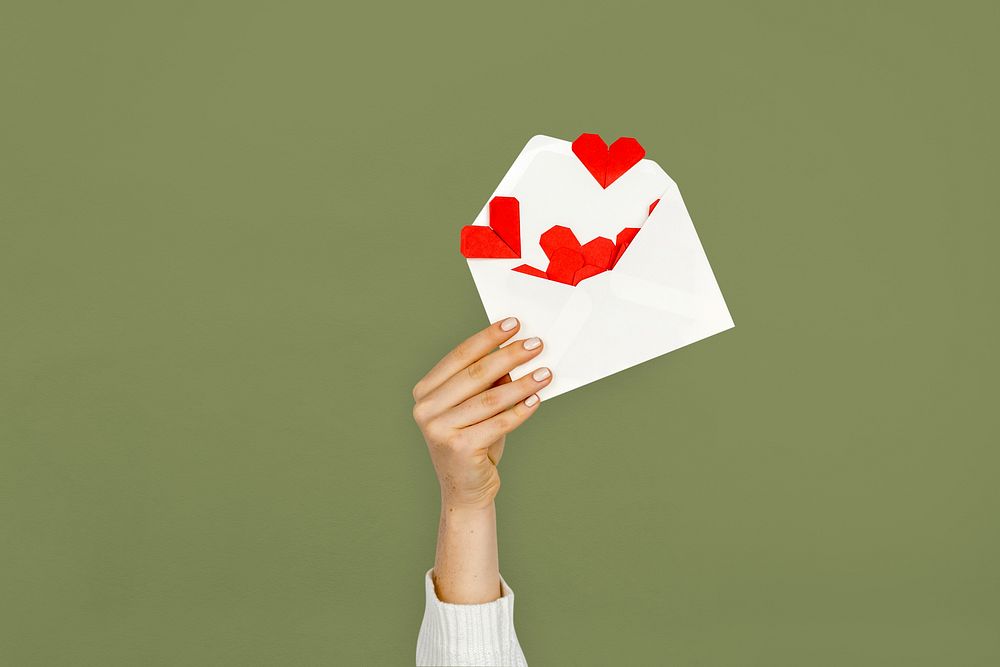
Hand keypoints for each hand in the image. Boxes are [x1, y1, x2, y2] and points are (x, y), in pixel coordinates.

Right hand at [412, 317, 551, 509]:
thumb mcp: (477, 407)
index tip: (514, 324)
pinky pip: (499, 423)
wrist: (465, 489)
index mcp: (425, 391)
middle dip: (510, 355)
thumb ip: (489, 382)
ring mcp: (439, 429)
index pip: (460, 356)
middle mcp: (426, 409)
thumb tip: (517, 352)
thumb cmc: (474, 441)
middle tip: (536, 344)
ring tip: (545, 372)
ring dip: (522, 383)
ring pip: (490, 398)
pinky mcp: (459, 448)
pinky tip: (537, 398)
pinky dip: (521, 410)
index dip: (488, 338)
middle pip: (475, 373)